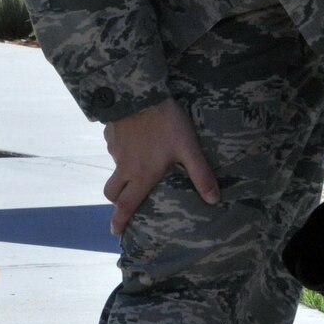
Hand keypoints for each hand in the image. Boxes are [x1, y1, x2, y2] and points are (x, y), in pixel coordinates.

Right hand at [100, 98, 218, 235]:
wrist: (138, 92)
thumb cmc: (164, 123)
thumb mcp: (188, 148)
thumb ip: (200, 174)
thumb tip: (213, 200)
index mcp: (141, 175)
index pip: (126, 205)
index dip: (119, 220)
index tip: (114, 232)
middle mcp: (124, 165)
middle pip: (112, 191)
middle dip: (116, 200)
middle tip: (124, 201)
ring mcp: (114, 148)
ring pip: (113, 166)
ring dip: (121, 170)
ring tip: (137, 162)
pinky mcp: (110, 132)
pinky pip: (113, 145)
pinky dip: (121, 148)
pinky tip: (133, 137)